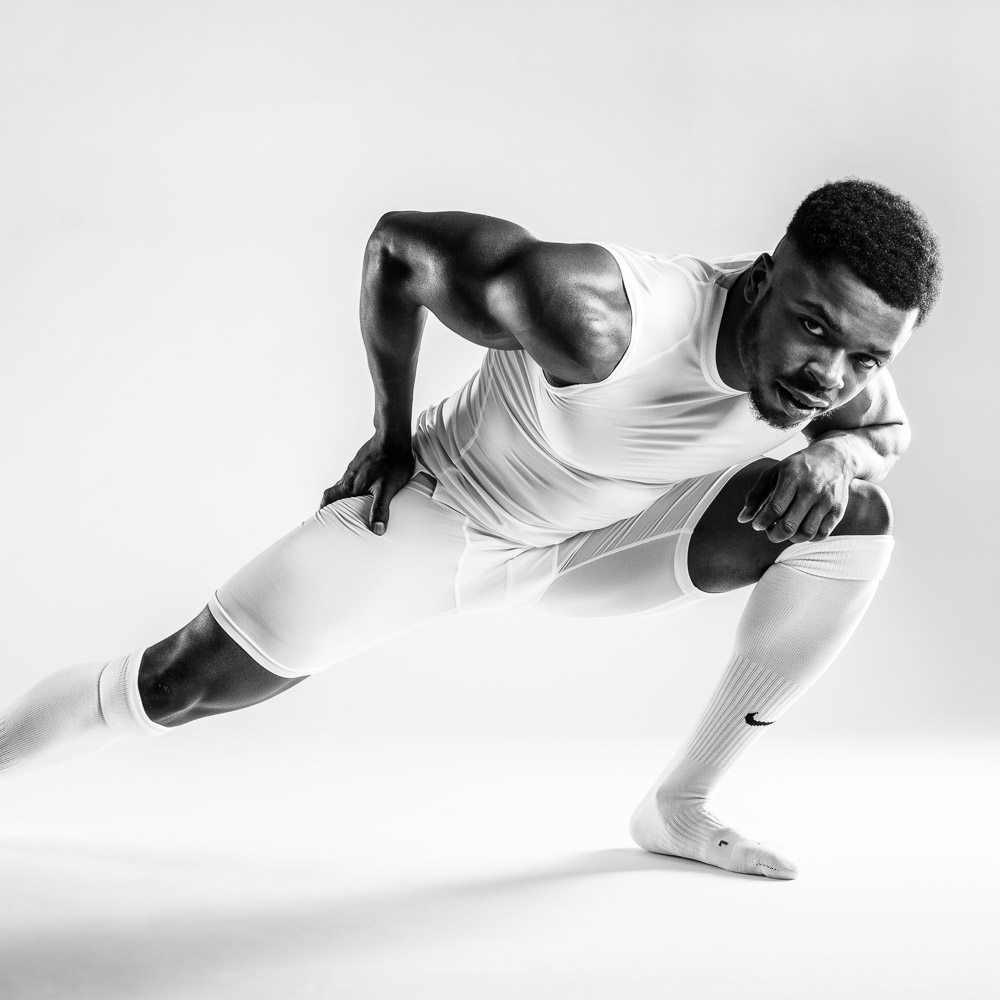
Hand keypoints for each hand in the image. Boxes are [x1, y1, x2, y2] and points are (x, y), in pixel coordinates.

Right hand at [319, 434, 414, 533]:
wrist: (393, 436)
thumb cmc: (391, 462)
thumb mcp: (387, 489)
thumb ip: (380, 509)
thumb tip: (377, 530)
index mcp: (350, 484)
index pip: (329, 497)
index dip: (323, 508)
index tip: (320, 517)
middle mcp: (350, 475)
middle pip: (334, 490)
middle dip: (333, 503)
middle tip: (335, 513)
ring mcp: (356, 466)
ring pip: (345, 482)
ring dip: (345, 493)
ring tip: (352, 503)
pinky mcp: (365, 460)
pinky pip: (355, 475)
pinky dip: (356, 483)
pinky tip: (367, 485)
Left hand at [737, 442, 852, 543]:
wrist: (835, 457)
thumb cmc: (798, 466)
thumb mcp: (774, 472)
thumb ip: (756, 495)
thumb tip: (743, 519)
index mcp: (793, 477)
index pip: (775, 508)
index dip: (762, 522)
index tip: (757, 525)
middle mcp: (812, 489)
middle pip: (789, 525)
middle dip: (774, 535)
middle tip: (770, 531)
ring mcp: (827, 500)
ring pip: (806, 533)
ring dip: (791, 538)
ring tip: (786, 530)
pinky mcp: (838, 510)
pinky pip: (822, 534)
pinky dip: (808, 538)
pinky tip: (802, 529)